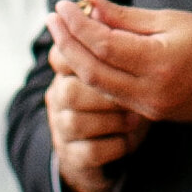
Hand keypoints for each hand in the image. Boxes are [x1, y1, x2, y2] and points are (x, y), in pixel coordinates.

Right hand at [46, 67, 149, 191]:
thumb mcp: (115, 74)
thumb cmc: (117, 101)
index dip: (88, 58)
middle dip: (107, 96)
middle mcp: (57, 97)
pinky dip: (114, 146)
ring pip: (77, 123)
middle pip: (70, 92)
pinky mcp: (71, 155)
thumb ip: (117, 56)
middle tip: (134, 98)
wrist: (105, 146)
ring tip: (134, 119)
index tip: (120, 65)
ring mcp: (61, 127)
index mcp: (65, 71)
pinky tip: (127, 140)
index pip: (62, 56)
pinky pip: (90, 151)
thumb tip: (127, 35)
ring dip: (112, 122)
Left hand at [48, 0, 191, 125]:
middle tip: (54, 17)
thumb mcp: (169, 20)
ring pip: (96, 85)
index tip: (63, 5)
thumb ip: (124, 15)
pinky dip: (92, 72)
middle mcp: (150, 91)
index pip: (103, 44)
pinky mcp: (147, 115)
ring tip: (63, 31)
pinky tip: (84, 52)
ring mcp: (147, 107)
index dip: (77, 24)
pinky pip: (110, 94)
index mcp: (159, 63)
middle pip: (91, 69)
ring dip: (74, 58)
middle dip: (67, 42)